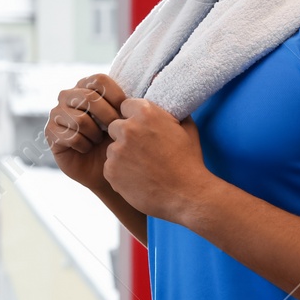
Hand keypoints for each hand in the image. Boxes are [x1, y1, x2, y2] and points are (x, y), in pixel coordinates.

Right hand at [45, 73, 127, 193]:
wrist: (104, 166)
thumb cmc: (115, 140)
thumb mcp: (124, 120)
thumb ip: (124, 104)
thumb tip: (131, 99)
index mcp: (86, 86)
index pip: (99, 80)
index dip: (116, 96)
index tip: (127, 115)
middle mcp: (68, 95)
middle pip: (89, 98)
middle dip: (108, 118)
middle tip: (115, 132)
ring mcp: (56, 112)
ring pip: (80, 120)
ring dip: (95, 134)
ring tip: (98, 140)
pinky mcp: (50, 132)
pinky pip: (71, 137)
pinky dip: (84, 145)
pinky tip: (86, 148)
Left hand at [104, 98, 212, 221]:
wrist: (187, 194)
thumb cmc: (189, 162)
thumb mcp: (187, 129)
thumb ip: (174, 113)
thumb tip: (170, 105)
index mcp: (146, 113)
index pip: (125, 105)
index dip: (133, 117)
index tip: (141, 128)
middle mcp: (128, 129)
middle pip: (115, 127)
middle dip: (125, 136)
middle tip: (142, 150)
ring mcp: (117, 151)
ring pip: (112, 149)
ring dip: (122, 156)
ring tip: (143, 168)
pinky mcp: (110, 171)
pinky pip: (110, 168)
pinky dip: (120, 174)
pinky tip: (138, 180)